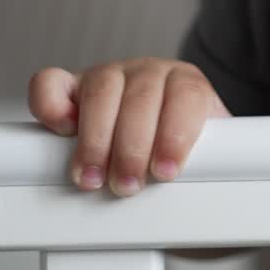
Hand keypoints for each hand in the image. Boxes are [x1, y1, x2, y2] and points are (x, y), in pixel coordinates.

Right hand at [28, 59, 229, 197]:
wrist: (163, 137)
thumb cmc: (181, 153)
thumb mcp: (205, 159)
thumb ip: (209, 168)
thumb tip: (218, 196)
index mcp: (189, 84)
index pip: (188, 96)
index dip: (176, 134)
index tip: (166, 171)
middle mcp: (151, 73)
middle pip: (142, 97)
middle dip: (133, 147)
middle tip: (127, 185)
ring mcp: (111, 76)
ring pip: (103, 90)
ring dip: (96, 139)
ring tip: (93, 179)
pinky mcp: (72, 87)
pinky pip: (53, 83)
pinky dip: (51, 104)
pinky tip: (62, 131)